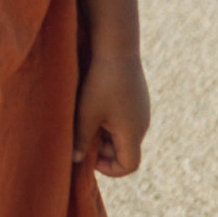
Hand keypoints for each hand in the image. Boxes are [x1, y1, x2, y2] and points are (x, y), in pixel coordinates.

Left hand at [75, 49, 148, 176]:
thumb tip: (75, 160)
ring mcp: (141, 110)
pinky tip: (93, 105)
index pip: (129, 166)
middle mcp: (142, 125)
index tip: (89, 158)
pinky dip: (109, 120)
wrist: (117, 47)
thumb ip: (81, 139)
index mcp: (133, 133)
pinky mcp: (137, 98)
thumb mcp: (86, 114)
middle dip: (102, 150)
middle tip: (81, 136)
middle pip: (124, 150)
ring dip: (104, 134)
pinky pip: (124, 119)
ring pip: (122, 134)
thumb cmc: (101, 82)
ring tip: (84, 119)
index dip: (110, 169)